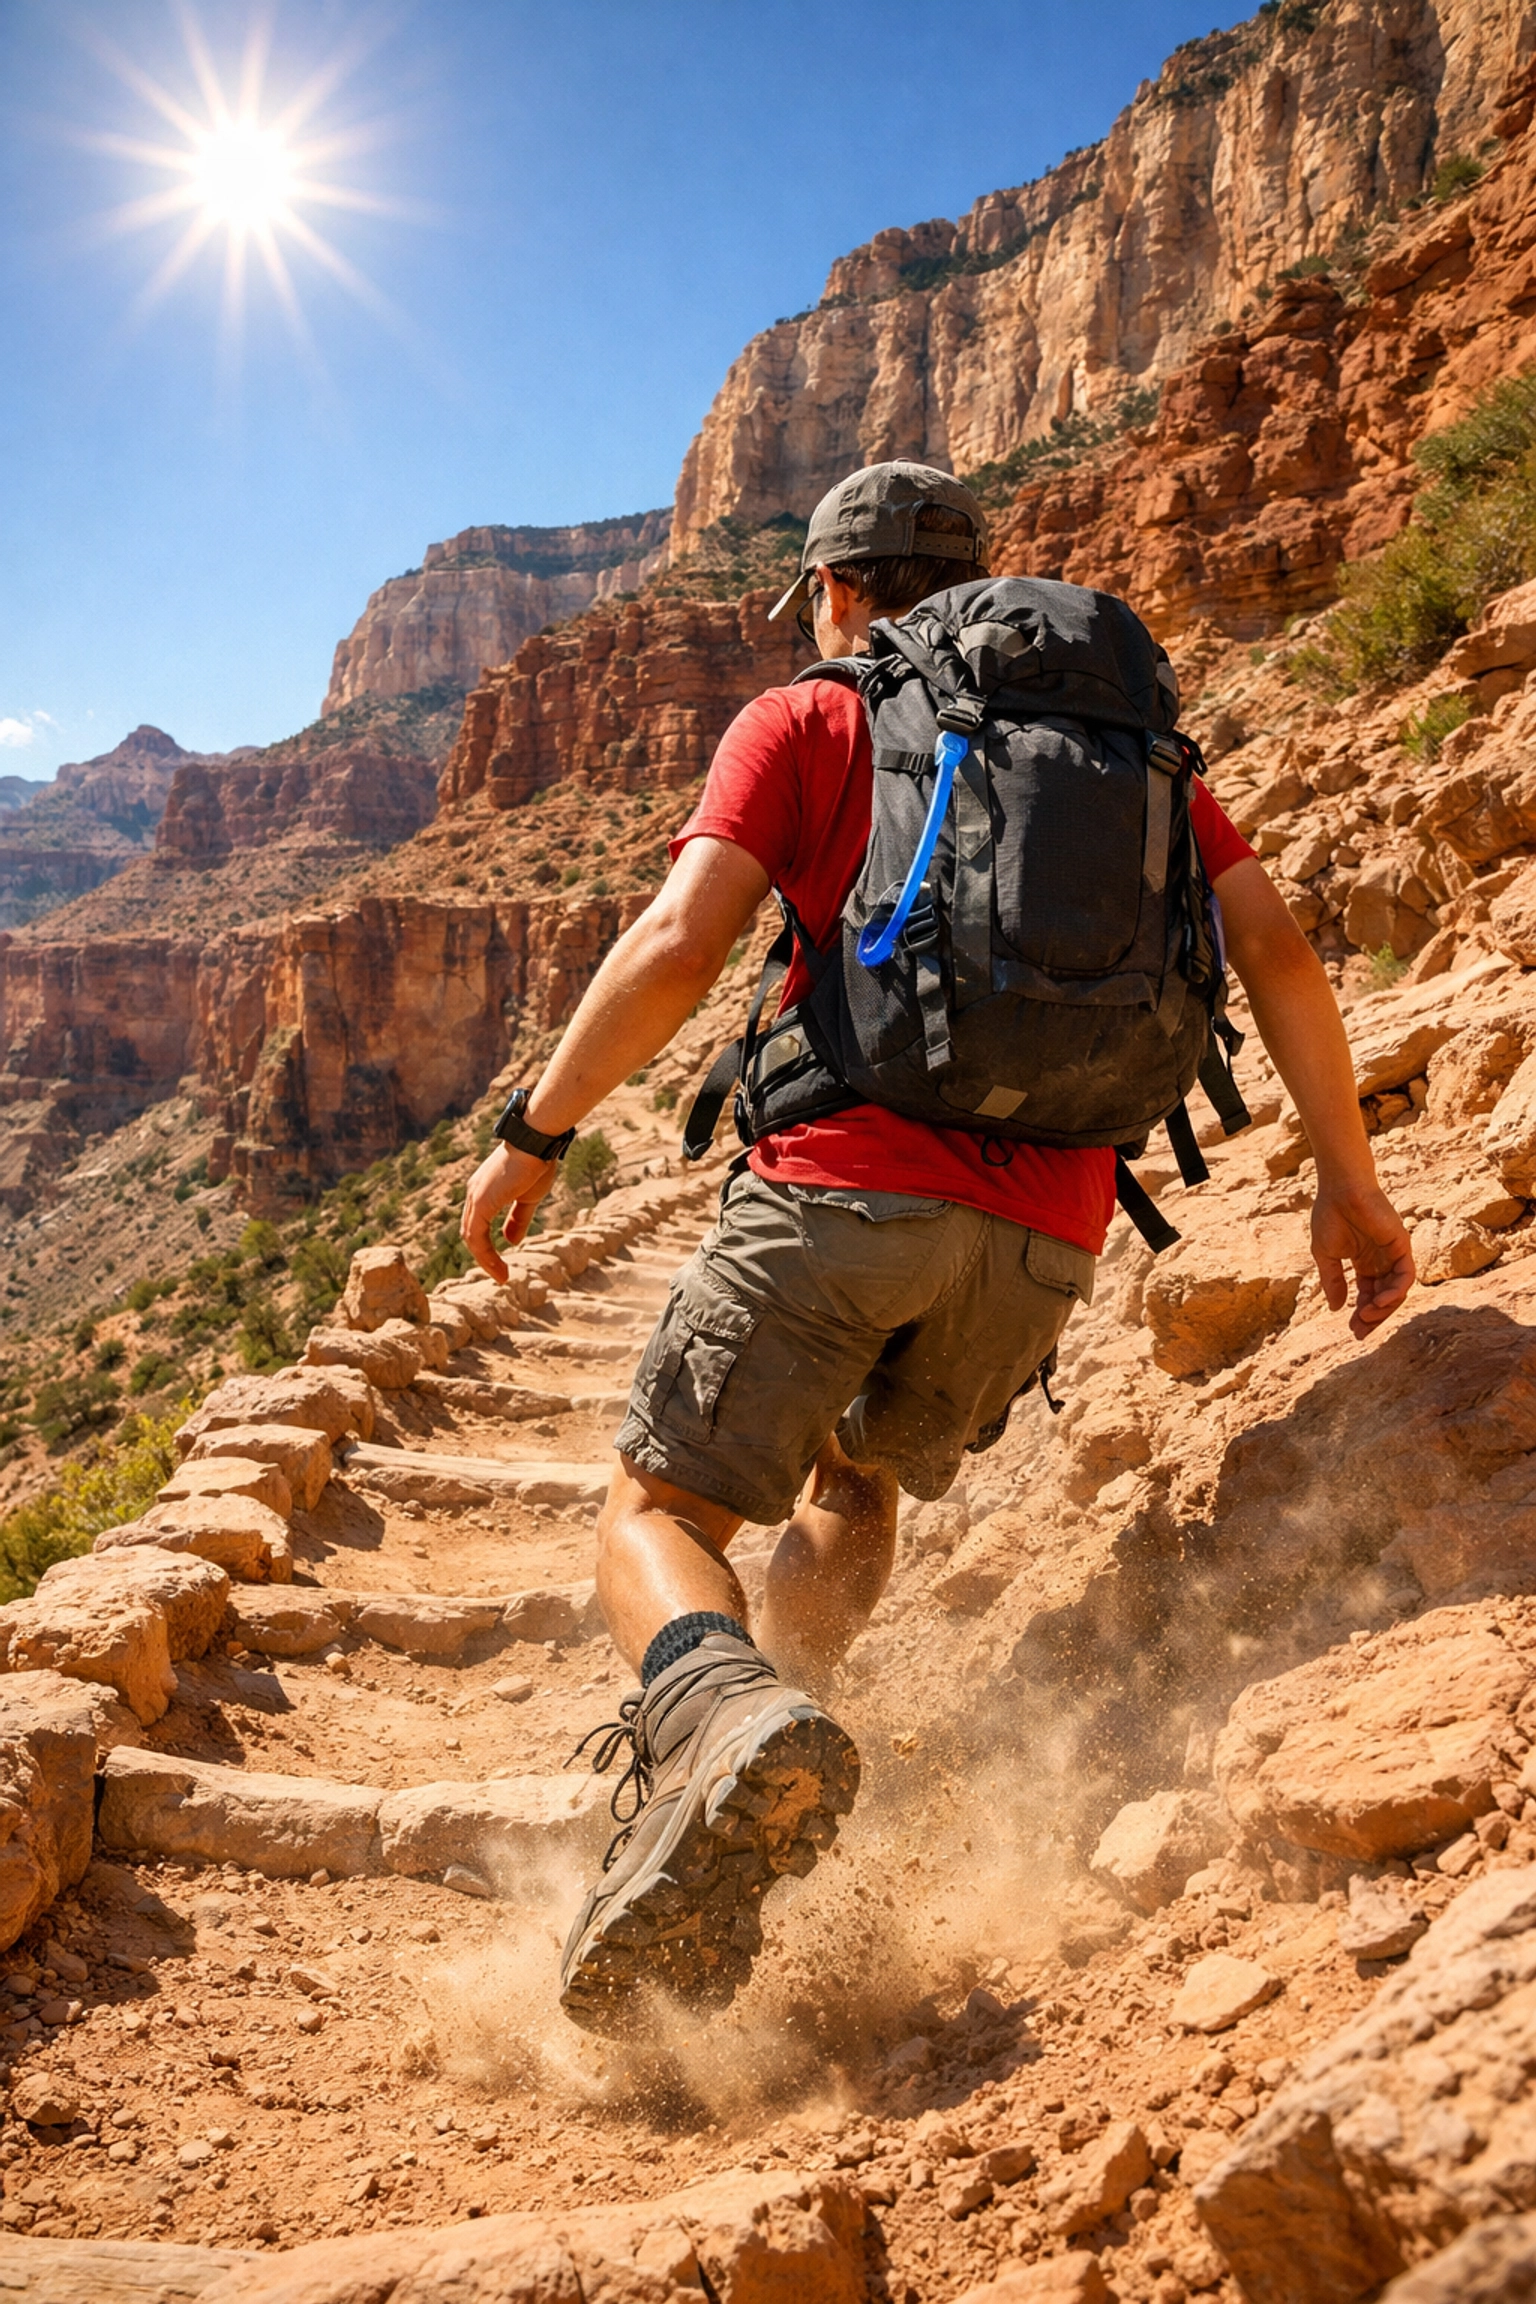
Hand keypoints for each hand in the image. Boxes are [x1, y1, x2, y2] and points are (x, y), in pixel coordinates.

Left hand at [460, 1142, 556, 1280]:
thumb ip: (518, 1219)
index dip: (487, 1247)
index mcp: (483, 1192)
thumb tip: (511, 1241)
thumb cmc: (535, 1163)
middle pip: (471, 1234)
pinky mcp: (481, 1203)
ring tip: (502, 1276)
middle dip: (484, 1257)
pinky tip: (500, 1267)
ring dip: (485, 1261)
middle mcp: (474, 1194)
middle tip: (500, 1274)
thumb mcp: (528, 1198)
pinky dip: (486, 1255)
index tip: (502, 1264)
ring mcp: (475, 1198)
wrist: (536, 1142)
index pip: (477, 1225)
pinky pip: (477, 1237)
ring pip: (471, 1238)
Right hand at [1311, 1178, 1415, 1339]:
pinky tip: (1380, 1301)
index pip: (1368, 1294)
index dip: (1362, 1314)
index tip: (1352, 1330)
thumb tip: (1336, 1308)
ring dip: (1384, 1307)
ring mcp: (1393, 1254)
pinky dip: (1396, 1291)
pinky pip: (1406, 1276)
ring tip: (1366, 1316)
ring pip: (1397, 1290)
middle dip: (1374, 1317)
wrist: (1340, 1190)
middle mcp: (1381, 1260)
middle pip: (1384, 1297)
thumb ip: (1333, 1281)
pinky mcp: (1402, 1245)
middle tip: (1360, 1331)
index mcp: (1364, 1262)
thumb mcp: (1326, 1255)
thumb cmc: (1330, 1215)